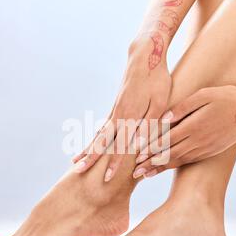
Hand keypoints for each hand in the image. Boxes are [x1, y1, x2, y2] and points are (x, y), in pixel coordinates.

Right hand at [73, 41, 172, 181]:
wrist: (145, 56)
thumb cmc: (156, 80)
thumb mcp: (160, 102)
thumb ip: (150, 124)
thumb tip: (140, 145)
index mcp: (130, 116)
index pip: (121, 145)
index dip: (114, 163)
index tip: (106, 178)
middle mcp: (118, 115)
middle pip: (101, 141)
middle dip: (90, 157)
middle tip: (77, 171)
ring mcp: (114, 111)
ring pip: (98, 134)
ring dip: (87, 148)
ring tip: (76, 160)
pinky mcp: (115, 107)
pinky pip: (103, 126)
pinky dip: (95, 137)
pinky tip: (91, 142)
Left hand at [133, 85, 235, 177]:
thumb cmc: (225, 98)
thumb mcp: (205, 95)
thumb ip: (183, 106)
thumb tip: (164, 118)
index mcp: (194, 126)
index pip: (167, 140)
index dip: (150, 149)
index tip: (136, 156)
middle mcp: (198, 141)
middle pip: (169, 154)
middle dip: (150, 164)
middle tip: (134, 172)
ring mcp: (204, 148)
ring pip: (177, 161)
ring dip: (159, 168)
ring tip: (143, 175)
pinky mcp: (208, 152)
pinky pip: (187, 161)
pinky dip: (173, 166)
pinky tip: (163, 169)